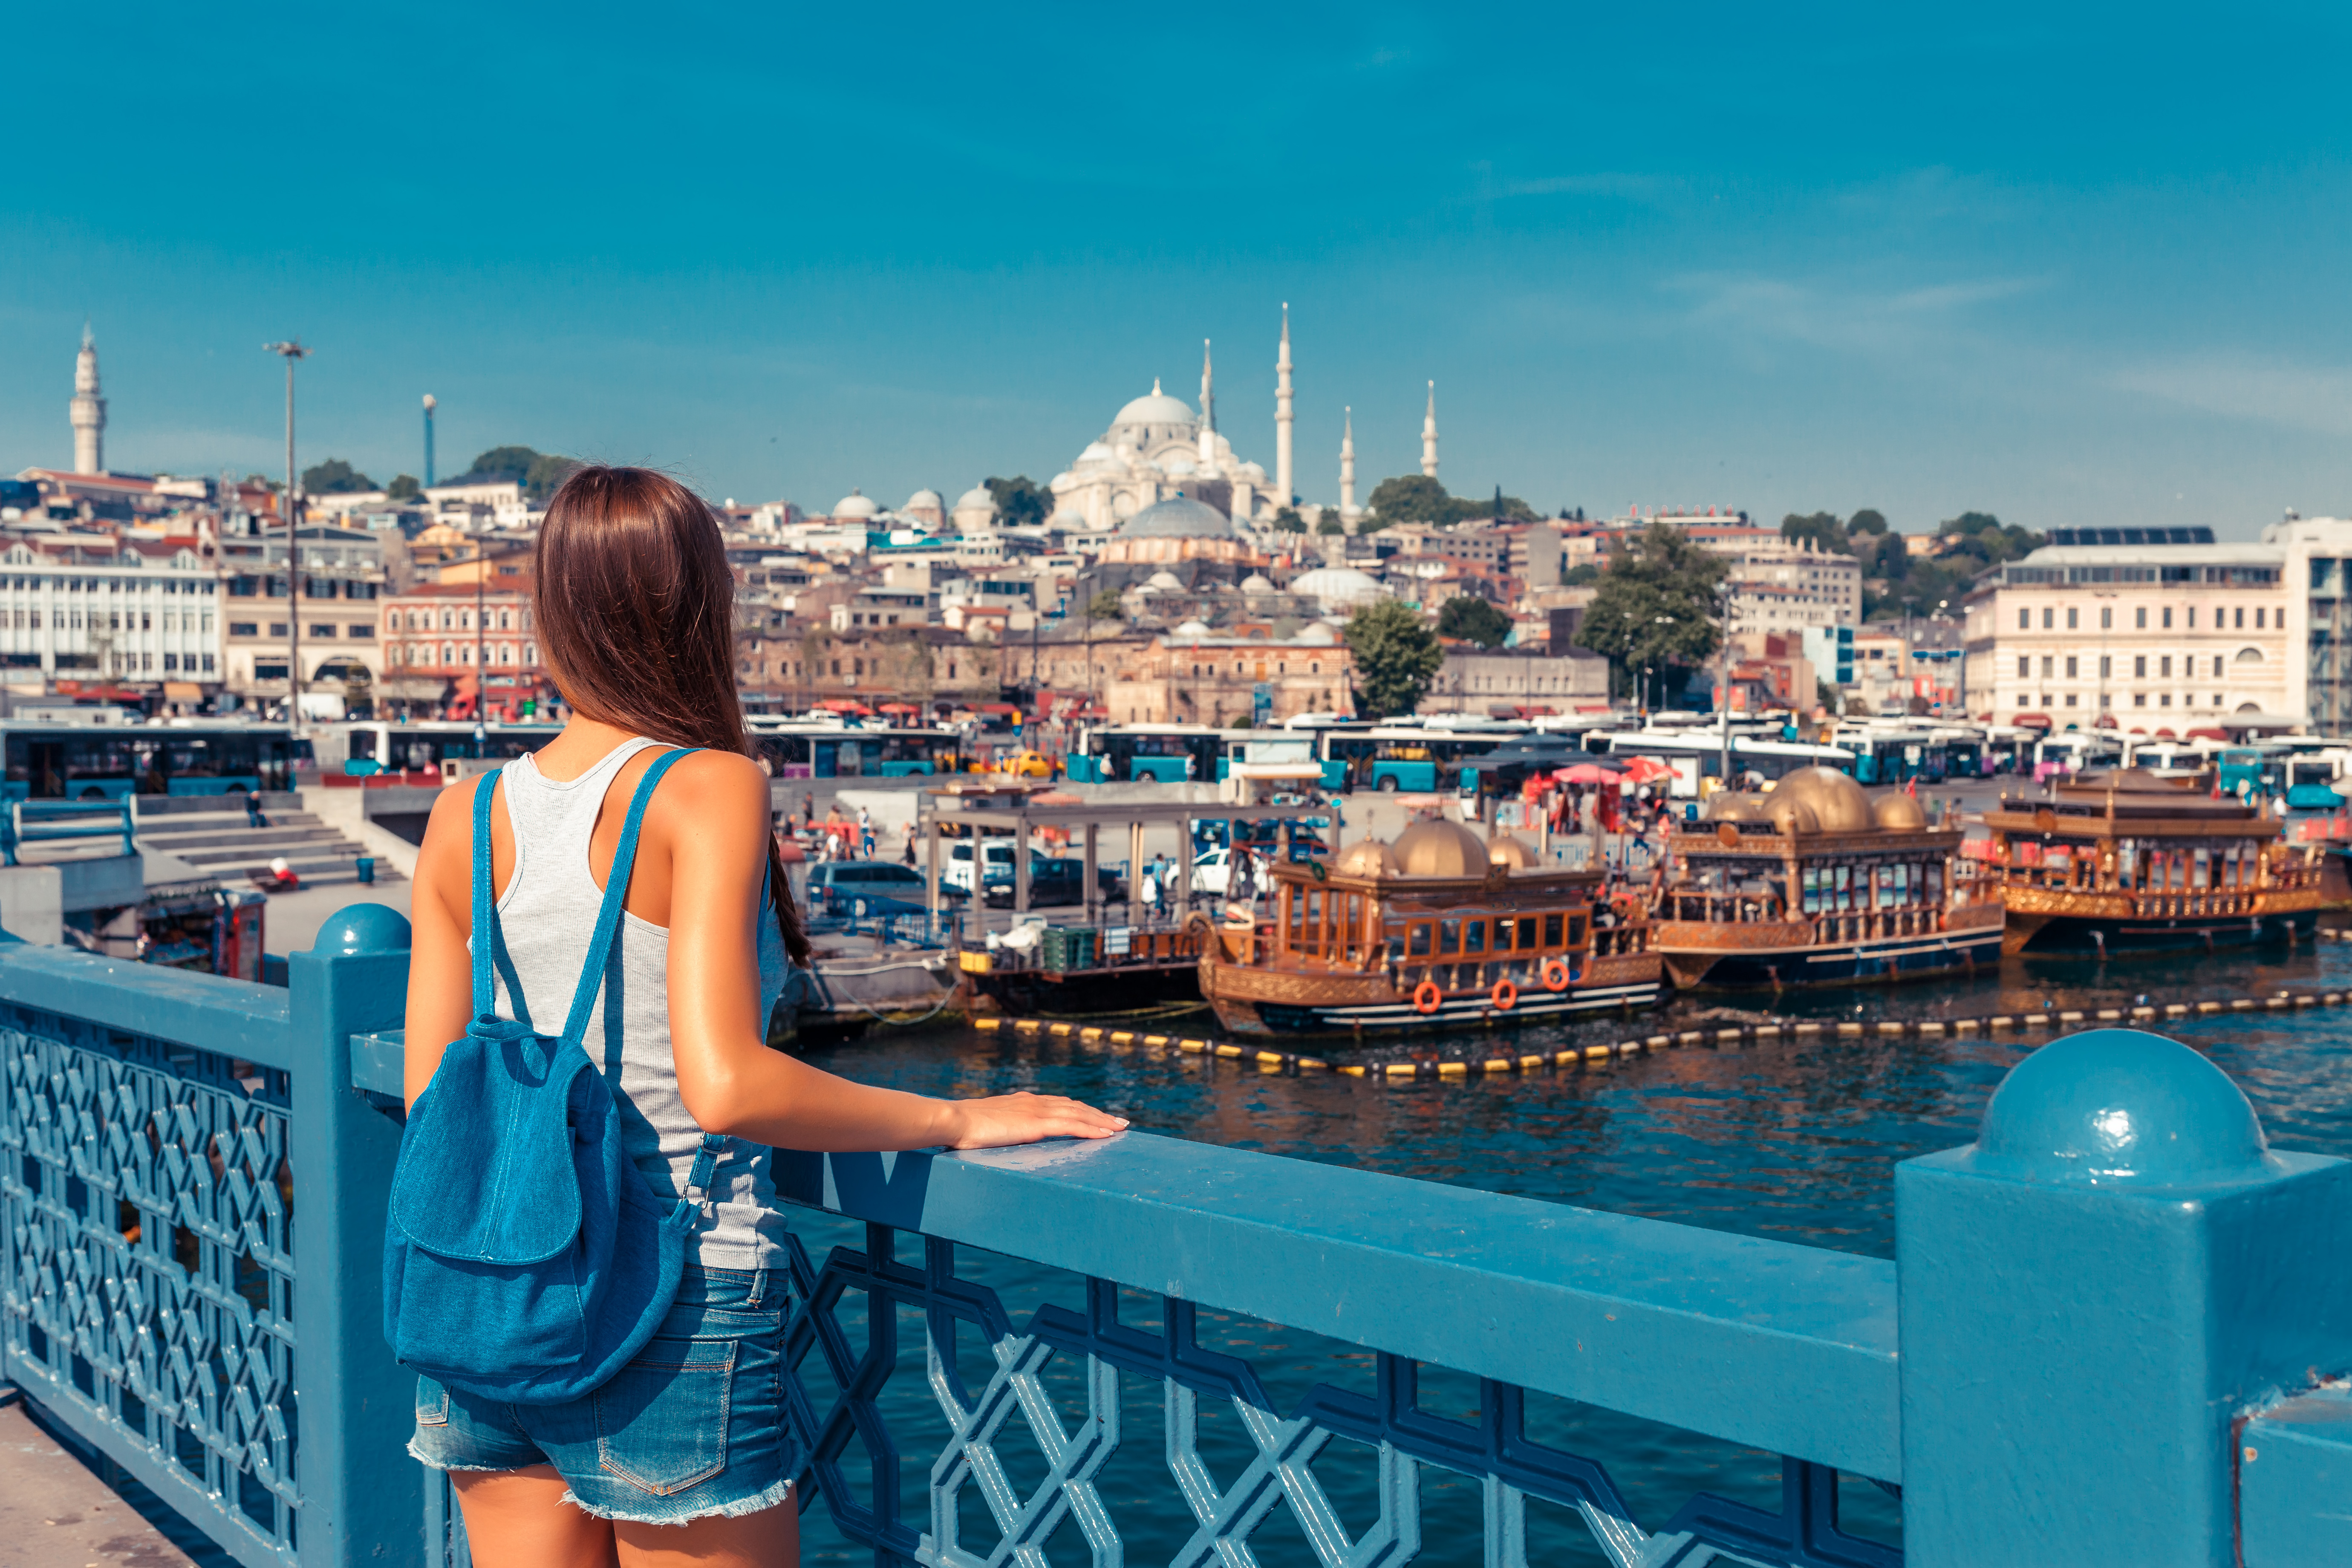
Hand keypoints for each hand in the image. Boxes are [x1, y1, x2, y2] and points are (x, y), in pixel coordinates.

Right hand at [941, 1091, 1128, 1148]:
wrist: (953, 1120)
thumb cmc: (962, 1128)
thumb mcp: (988, 1126)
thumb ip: (1001, 1129)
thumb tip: (1002, 1137)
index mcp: (1023, 1102)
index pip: (1060, 1104)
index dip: (1081, 1110)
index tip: (1097, 1116)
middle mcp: (1034, 1102)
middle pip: (1075, 1107)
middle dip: (1099, 1114)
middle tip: (1119, 1122)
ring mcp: (1036, 1111)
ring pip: (1079, 1114)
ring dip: (1102, 1121)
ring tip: (1120, 1128)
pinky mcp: (1036, 1125)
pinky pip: (1071, 1126)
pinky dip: (1091, 1130)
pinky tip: (1106, 1135)